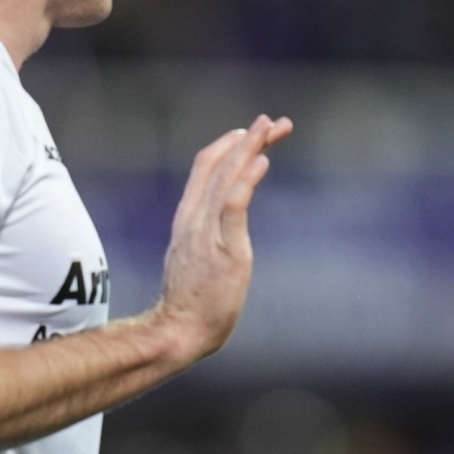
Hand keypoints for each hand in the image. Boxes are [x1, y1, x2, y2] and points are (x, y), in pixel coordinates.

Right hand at [152, 115, 292, 362]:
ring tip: (270, 128)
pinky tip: (261, 162)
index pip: (205, 168)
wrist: (180, 331)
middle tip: (274, 122)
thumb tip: (223, 224)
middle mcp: (194, 218)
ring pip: (226, 178)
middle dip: (247, 140)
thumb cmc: (194, 301)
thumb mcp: (197, 256)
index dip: (229, 146)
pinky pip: (233, 208)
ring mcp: (207, 232)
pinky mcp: (223, 249)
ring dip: (249, 150)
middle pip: (218, 165)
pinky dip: (245, 181)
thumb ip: (208, 234)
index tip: (251, 132)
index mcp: (188, 219)